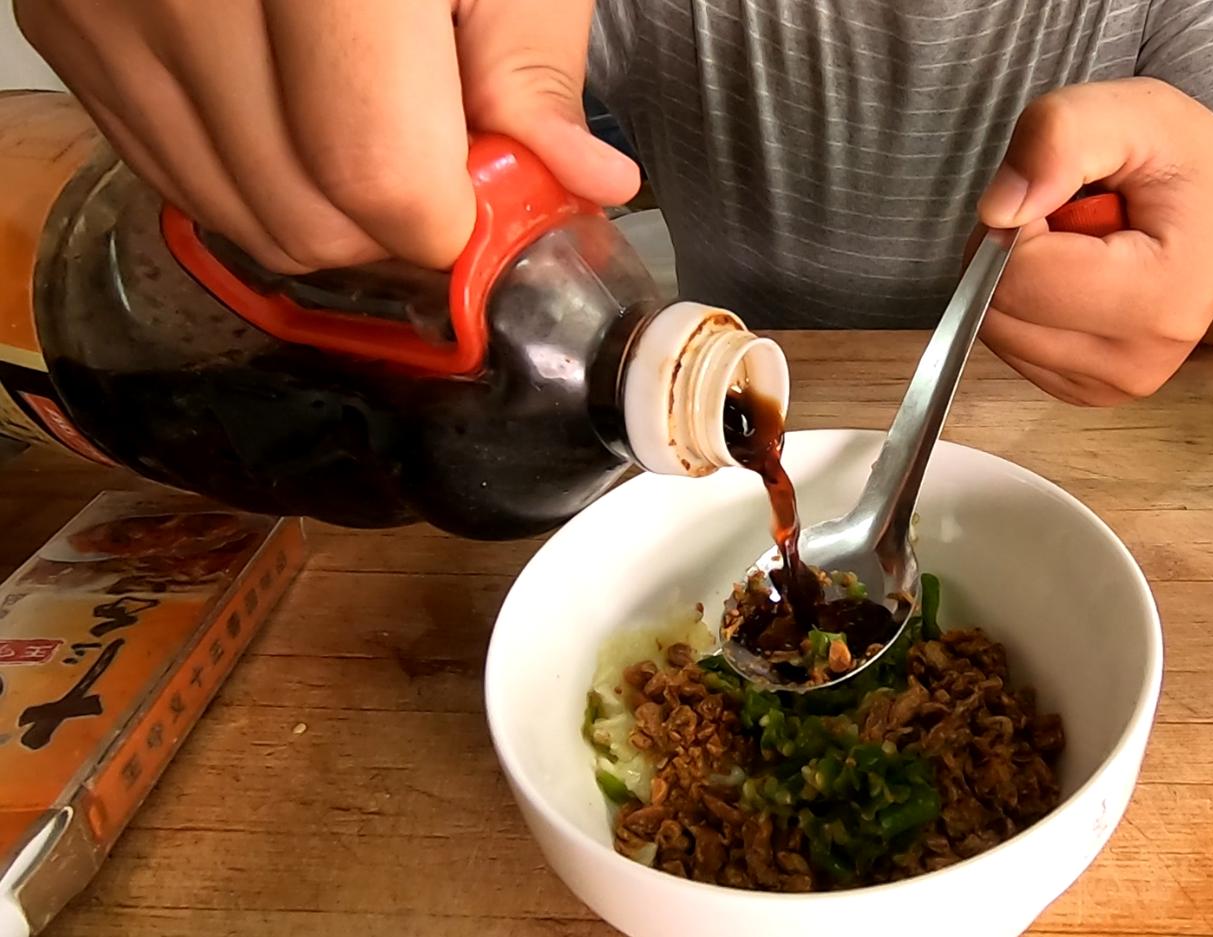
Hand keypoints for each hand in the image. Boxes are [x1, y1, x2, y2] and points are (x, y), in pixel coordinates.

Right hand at [17, 0, 639, 273]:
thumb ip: (529, 59)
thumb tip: (582, 180)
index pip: (377, 173)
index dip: (458, 220)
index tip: (500, 198)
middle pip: (304, 216)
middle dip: (400, 227)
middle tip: (452, 166)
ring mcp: (106, 5)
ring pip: (236, 213)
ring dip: (329, 211)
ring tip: (379, 124)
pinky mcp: (67, 21)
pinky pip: (170, 168)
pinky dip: (254, 175)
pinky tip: (303, 111)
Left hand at [976, 78, 1212, 405]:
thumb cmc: (1188, 165)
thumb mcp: (1134, 112)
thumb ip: (1061, 137)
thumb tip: (998, 211)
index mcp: (1162, 298)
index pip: (1020, 273)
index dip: (1018, 215)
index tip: (1064, 189)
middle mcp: (1137, 362)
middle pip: (997, 308)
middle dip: (1011, 247)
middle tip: (1069, 213)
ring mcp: (1112, 387)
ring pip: (994, 329)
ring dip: (1017, 274)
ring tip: (1079, 244)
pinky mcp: (1088, 393)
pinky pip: (1010, 345)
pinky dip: (1024, 304)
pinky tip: (1075, 277)